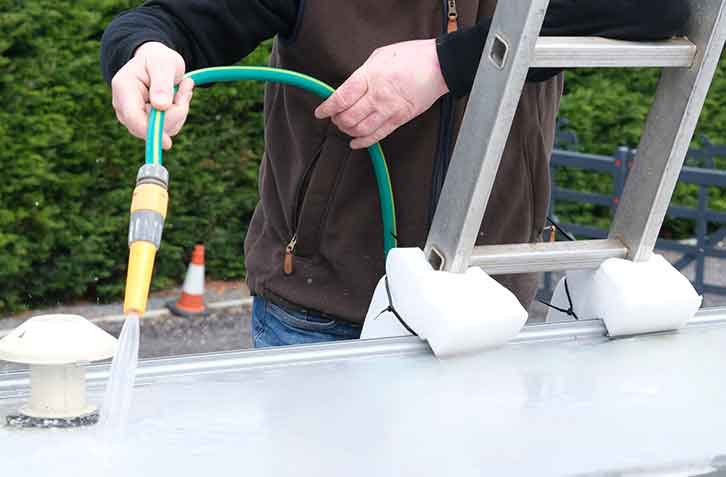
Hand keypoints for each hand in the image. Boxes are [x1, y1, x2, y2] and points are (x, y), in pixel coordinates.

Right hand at [111, 41, 193, 149]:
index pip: (133, 118)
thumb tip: (161, 107)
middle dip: (175, 112)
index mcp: (123, 88)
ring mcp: (135, 116)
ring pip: (163, 129)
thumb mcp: (163, 64)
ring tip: (181, 88)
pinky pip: (168, 127)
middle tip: (186, 88)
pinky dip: (179, 113)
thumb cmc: (158, 59)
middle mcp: (125, 105)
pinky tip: (178, 96)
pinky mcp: (147, 122)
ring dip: (179, 110)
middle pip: (150, 126)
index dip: (149, 132)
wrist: (158, 60)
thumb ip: (162, 84)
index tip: (168, 143)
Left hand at [315, 39, 448, 148]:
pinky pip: (377, 136)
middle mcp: (377, 96)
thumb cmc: (411, 57)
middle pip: (348, 117)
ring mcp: (389, 110)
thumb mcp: (379, 56)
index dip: (327, 108)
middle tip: (334, 117)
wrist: (439, 66)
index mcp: (370, 77)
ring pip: (360, 129)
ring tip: (345, 126)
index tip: (321, 112)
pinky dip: (363, 142)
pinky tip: (355, 142)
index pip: (341, 98)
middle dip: (337, 120)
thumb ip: (362, 74)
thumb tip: (348, 88)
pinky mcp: (399, 119)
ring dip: (348, 130)